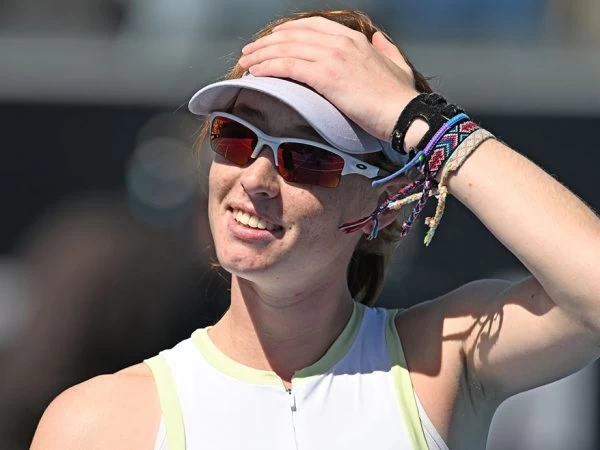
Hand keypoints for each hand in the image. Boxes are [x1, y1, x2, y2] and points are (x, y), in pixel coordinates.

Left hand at [238, 16, 418, 140]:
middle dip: (267, 43)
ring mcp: (332, 57)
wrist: (405, 114)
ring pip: (286, 49)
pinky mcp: (326, 76)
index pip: (312, 27)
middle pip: (293, 36)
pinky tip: (256, 72)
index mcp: (353, 39)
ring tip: (246, 62)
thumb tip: (378, 40)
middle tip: (250, 52)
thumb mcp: (396, 64)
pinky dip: (269, 67)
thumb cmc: (400, 97)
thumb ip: (385, 49)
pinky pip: (288, 66)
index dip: (287, 32)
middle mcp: (340, 42)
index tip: (272, 39)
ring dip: (261, 55)